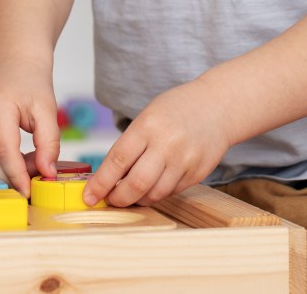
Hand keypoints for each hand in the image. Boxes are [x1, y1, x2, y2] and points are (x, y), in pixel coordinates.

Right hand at [0, 61, 61, 198]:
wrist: (17, 65)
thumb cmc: (33, 85)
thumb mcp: (48, 111)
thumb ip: (49, 143)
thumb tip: (47, 173)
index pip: (5, 150)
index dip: (17, 174)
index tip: (29, 192)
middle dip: (12, 174)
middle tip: (35, 176)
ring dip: (7, 168)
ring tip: (30, 161)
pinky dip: (1, 159)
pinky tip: (19, 154)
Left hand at [82, 81, 232, 207]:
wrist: (218, 106)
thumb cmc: (176, 109)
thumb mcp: (148, 116)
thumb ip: (130, 144)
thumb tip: (107, 176)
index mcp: (148, 125)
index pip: (118, 161)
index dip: (100, 183)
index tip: (89, 197)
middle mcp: (167, 144)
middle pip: (136, 183)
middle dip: (118, 198)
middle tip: (110, 200)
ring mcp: (185, 160)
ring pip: (154, 194)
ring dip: (137, 200)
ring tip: (130, 195)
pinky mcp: (198, 173)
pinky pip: (171, 192)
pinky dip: (157, 194)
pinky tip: (152, 187)